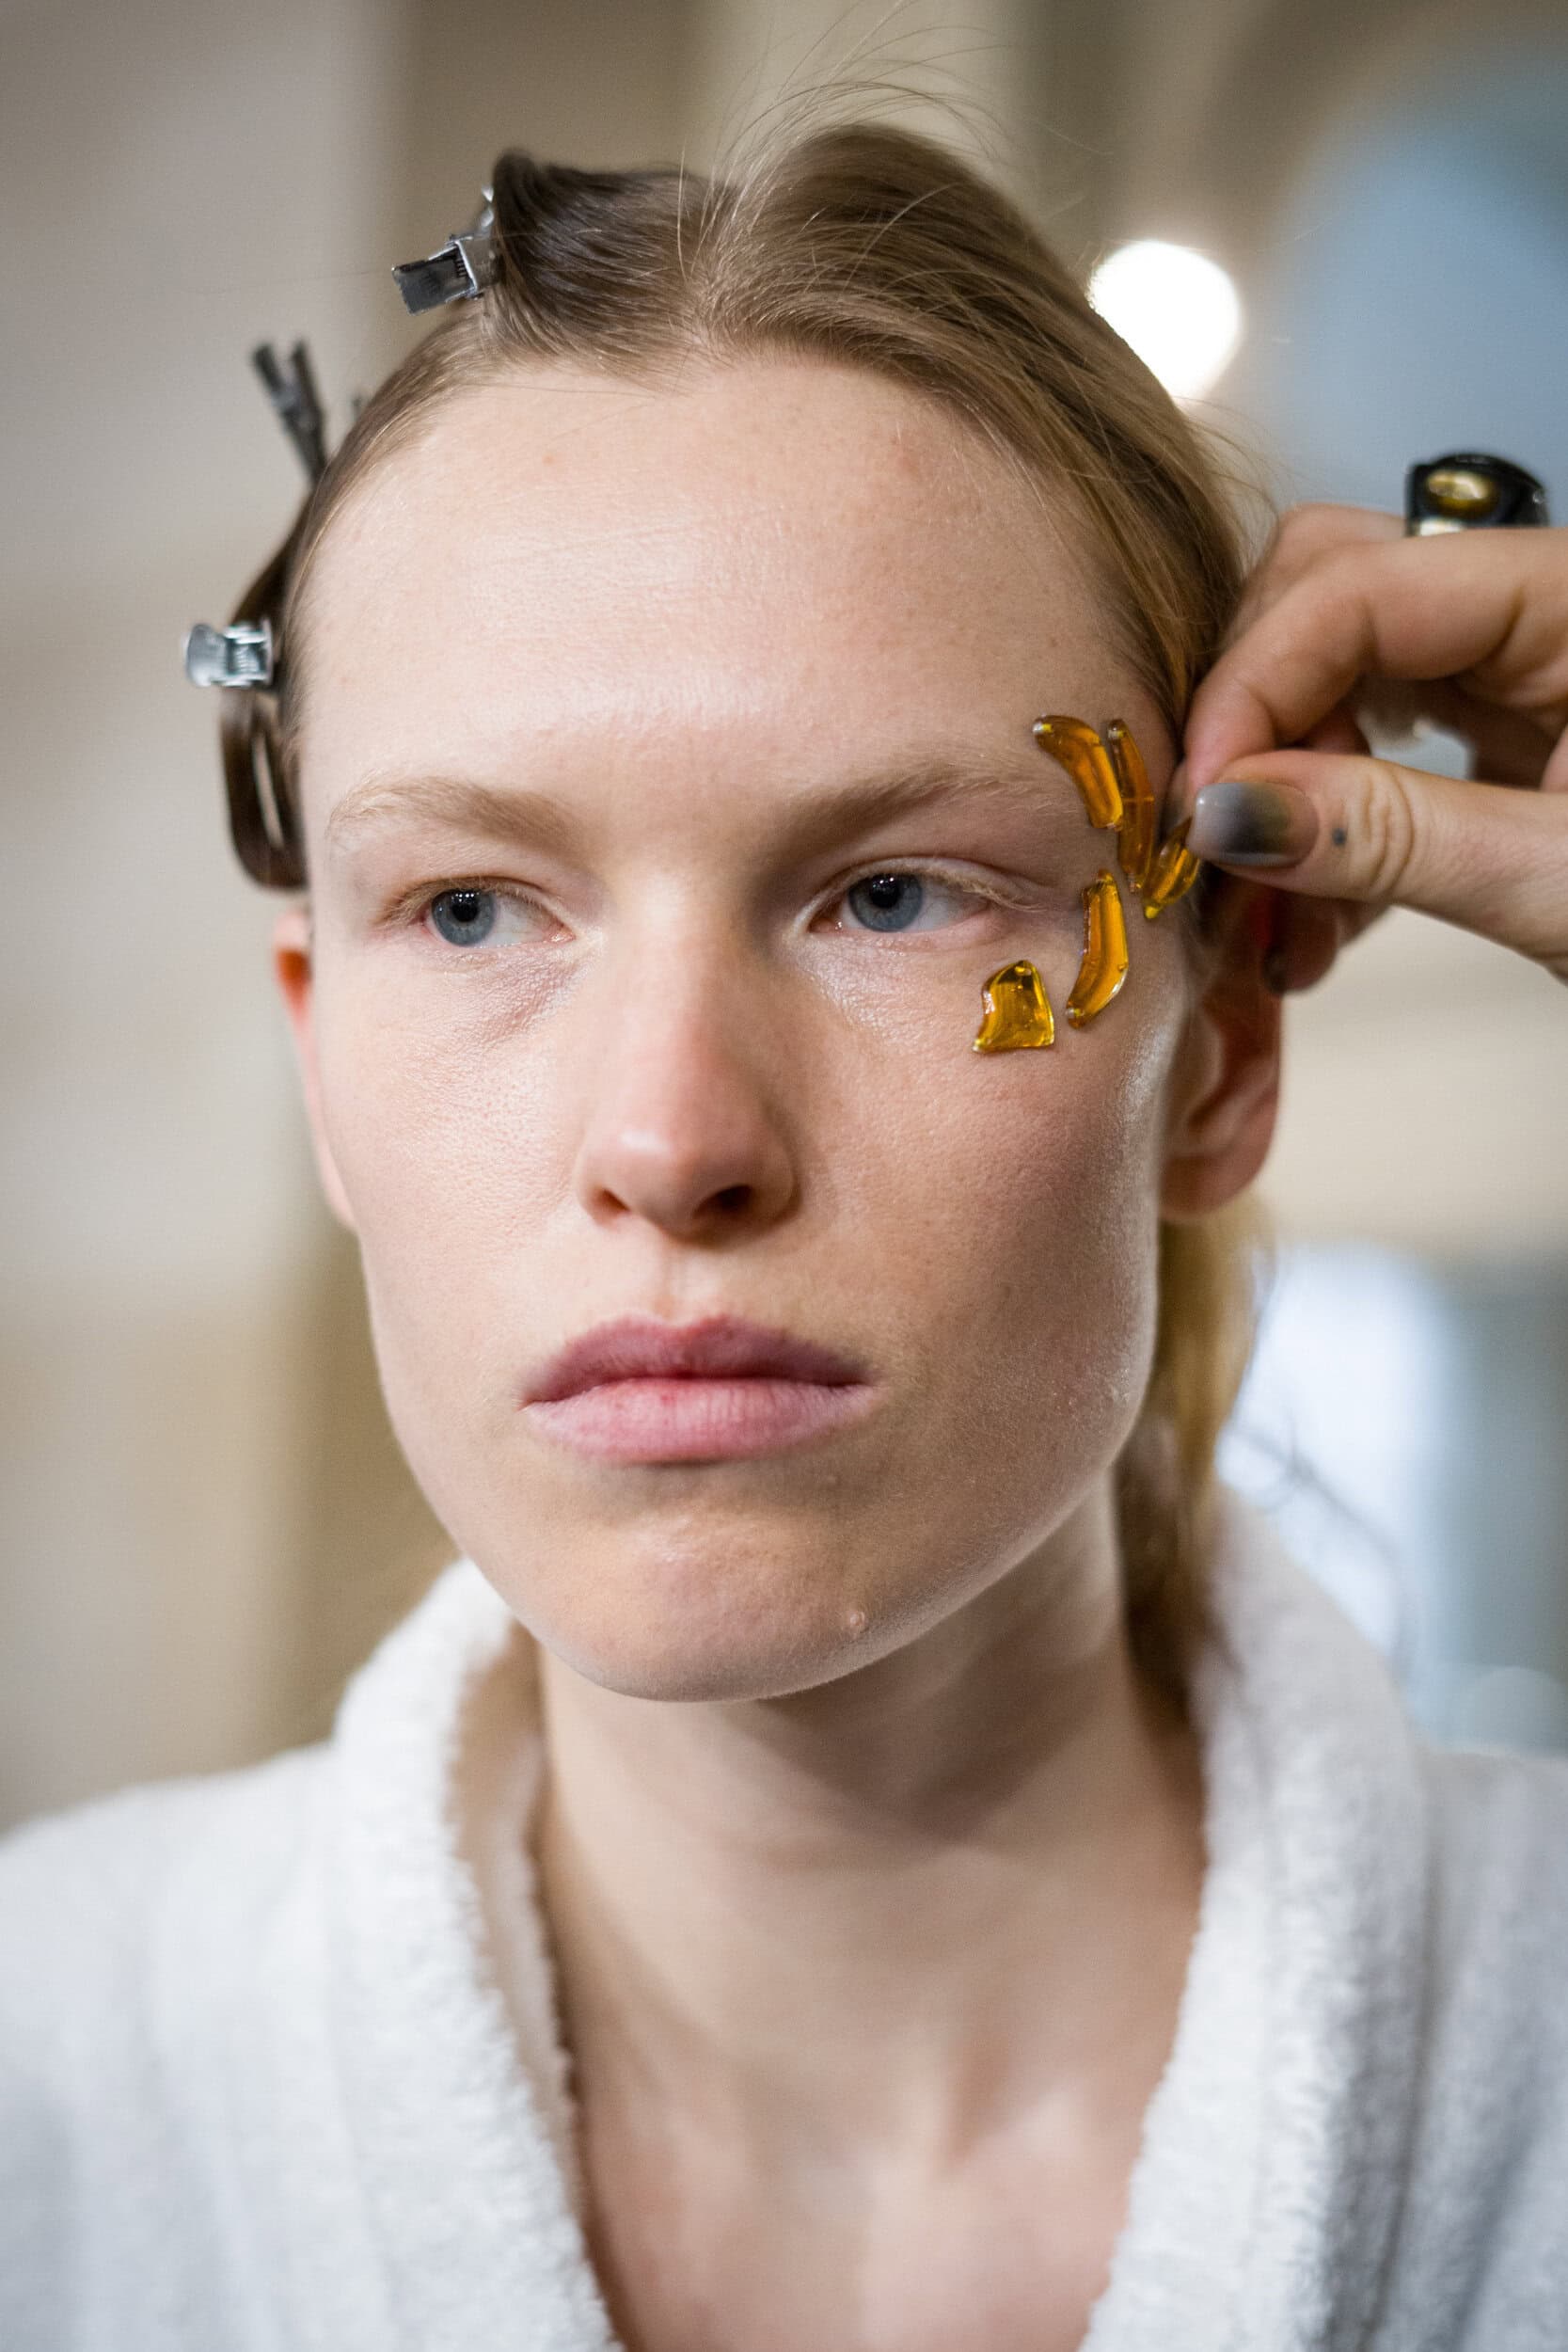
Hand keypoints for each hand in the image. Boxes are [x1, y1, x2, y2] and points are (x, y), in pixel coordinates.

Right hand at [1175, 507, 1567, 990]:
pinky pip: (1388, 738)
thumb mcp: (1565, 886)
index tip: (1196, 802)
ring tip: (1272, 920)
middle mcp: (1547, 605)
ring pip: (1346, 669)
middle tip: (1217, 845)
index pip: (1361, 584)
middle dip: (1256, 717)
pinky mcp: (1520, 732)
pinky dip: (1335, 820)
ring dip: (1284, 782)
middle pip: (1334, 591)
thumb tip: (1226, 812)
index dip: (1254, 684)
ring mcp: (1531, 665)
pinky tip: (1324, 921)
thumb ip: (1388, 838)